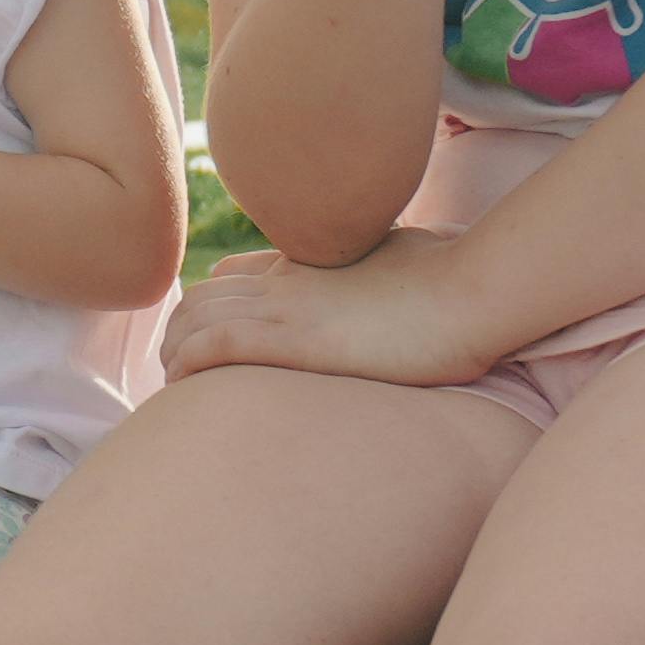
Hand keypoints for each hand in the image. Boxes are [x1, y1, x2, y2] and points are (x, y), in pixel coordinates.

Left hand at [161, 227, 492, 388]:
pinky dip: (188, 363)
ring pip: (197, 318)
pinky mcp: (296, 338)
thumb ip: (381, 267)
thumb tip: (400, 267)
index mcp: (313, 264)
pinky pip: (216, 344)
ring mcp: (289, 306)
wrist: (472, 288)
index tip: (206, 338)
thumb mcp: (408, 260)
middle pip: (204, 297)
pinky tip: (180, 384)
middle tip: (176, 372)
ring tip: (172, 384)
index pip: (235, 276)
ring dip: (175, 350)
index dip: (211, 305)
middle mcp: (289, 280)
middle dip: (181, 333)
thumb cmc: (455, 275)